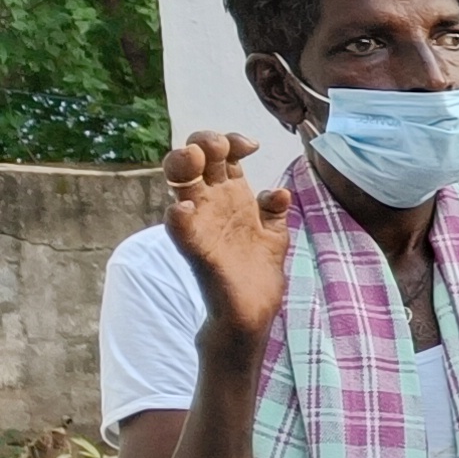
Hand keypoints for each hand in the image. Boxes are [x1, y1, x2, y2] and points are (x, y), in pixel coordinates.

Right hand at [160, 130, 292, 342]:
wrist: (251, 315)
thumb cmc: (255, 274)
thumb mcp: (273, 237)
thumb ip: (273, 212)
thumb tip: (279, 191)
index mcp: (231, 199)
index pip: (224, 157)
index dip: (233, 142)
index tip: (252, 145)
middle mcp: (211, 207)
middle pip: (195, 161)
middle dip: (204, 142)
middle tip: (217, 146)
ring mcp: (201, 227)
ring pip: (179, 185)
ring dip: (182, 166)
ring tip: (192, 157)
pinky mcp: (197, 252)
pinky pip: (179, 230)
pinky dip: (179, 217)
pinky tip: (185, 207)